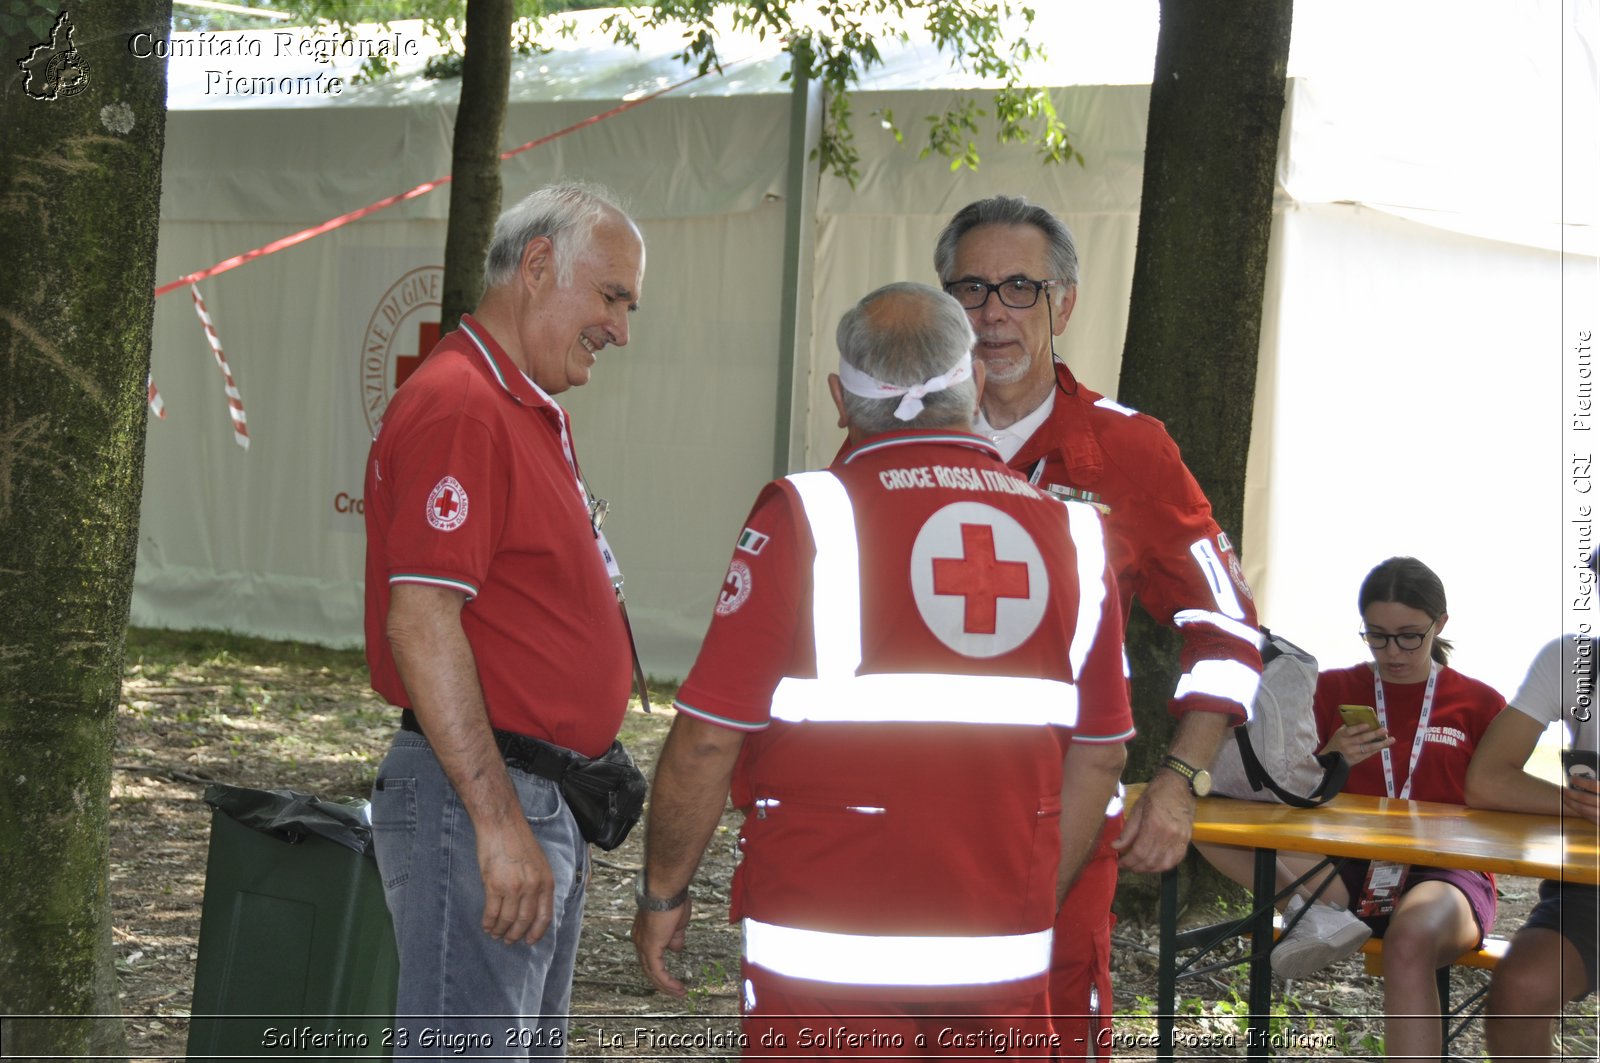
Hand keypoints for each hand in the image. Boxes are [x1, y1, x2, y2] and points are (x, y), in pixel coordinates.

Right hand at [477, 822, 554, 944]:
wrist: (502, 825)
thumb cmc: (519, 841)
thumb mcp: (539, 863)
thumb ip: (538, 885)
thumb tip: (533, 908)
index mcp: (546, 882)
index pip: (545, 916)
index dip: (537, 932)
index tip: (530, 941)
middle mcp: (532, 887)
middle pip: (525, 921)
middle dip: (516, 935)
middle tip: (509, 940)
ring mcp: (513, 887)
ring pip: (507, 920)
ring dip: (500, 930)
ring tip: (496, 934)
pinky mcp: (494, 886)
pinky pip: (491, 912)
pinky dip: (488, 923)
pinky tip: (487, 926)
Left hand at [633, 901, 692, 996]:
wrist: (666, 890)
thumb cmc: (671, 899)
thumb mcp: (677, 923)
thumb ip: (675, 937)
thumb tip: (676, 948)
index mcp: (644, 933)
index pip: (650, 956)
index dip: (660, 968)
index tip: (671, 976)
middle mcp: (640, 940)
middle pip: (648, 967)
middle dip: (662, 981)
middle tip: (675, 990)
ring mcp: (643, 944)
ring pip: (652, 972)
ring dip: (666, 985)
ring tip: (679, 993)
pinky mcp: (650, 948)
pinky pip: (657, 971)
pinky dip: (667, 981)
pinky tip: (677, 988)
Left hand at [1113, 770, 1193, 872]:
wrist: (1180, 784)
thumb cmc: (1156, 793)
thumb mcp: (1137, 808)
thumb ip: (1127, 831)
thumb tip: (1115, 847)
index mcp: (1154, 825)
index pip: (1139, 852)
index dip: (1128, 861)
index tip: (1119, 862)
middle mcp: (1169, 835)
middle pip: (1150, 861)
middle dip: (1136, 867)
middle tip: (1126, 865)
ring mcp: (1180, 839)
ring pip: (1163, 864)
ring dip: (1149, 869)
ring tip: (1138, 866)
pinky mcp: (1187, 840)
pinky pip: (1175, 860)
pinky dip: (1163, 866)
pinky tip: (1154, 864)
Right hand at [1322, 724, 1393, 766]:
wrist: (1330, 760)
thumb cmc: (1336, 743)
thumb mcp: (1338, 733)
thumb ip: (1348, 727)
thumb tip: (1362, 719)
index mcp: (1341, 736)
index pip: (1350, 731)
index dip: (1358, 728)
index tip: (1368, 724)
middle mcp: (1347, 744)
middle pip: (1362, 739)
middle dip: (1374, 734)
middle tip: (1385, 730)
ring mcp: (1353, 753)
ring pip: (1368, 748)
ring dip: (1381, 743)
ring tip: (1391, 739)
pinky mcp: (1357, 759)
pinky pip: (1369, 754)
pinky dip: (1378, 749)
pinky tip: (1385, 745)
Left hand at [1564, 775, 1599, 824]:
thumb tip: (1592, 772)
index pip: (1595, 786)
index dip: (1582, 781)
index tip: (1571, 778)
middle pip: (1585, 799)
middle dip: (1571, 794)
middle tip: (1562, 789)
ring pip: (1585, 810)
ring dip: (1572, 804)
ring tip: (1565, 798)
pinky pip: (1591, 819)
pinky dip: (1581, 813)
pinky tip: (1576, 808)